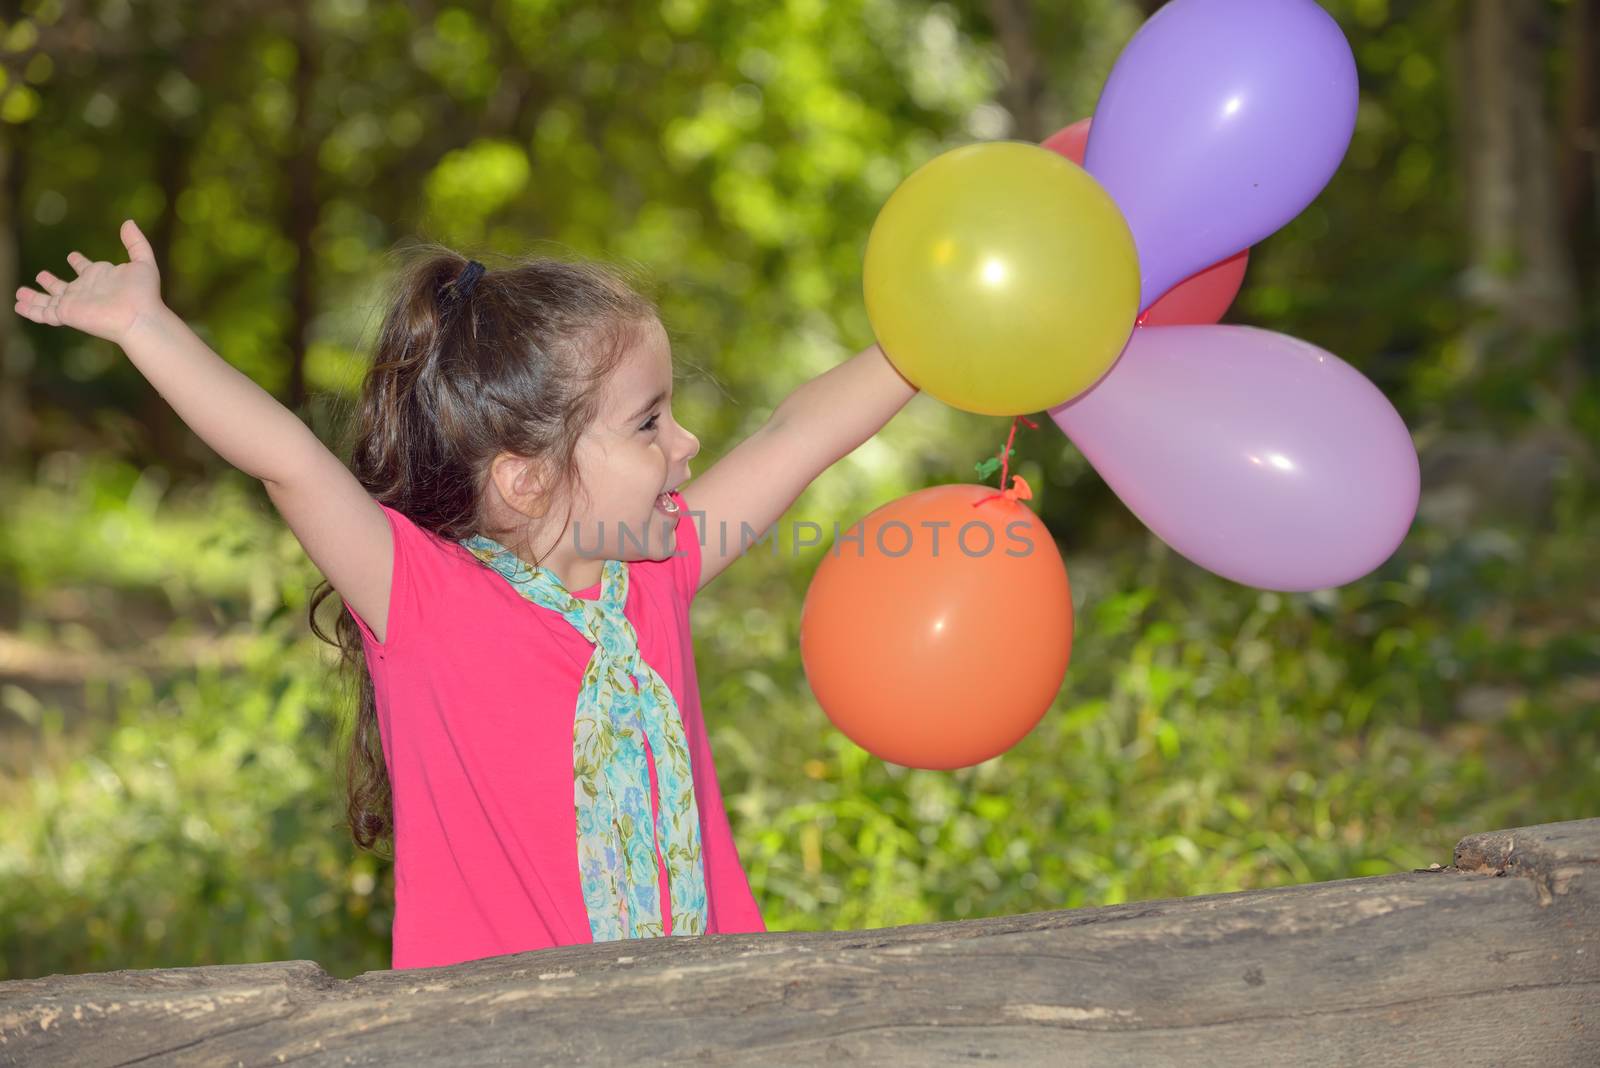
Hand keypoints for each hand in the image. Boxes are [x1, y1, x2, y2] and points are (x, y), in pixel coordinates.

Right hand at [14, 219, 163, 345]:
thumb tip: (128, 222)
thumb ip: (136, 242)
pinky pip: (43, 313)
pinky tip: (18, 305)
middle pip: (63, 286)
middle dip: (51, 282)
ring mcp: (74, 303)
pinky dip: (30, 310)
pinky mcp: (66, 314)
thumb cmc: (144, 293)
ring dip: (34, 297)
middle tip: (41, 274)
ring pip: (48, 300)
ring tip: (20, 292)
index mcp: (101, 277)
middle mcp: (85, 291)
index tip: (73, 257)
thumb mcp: (143, 262)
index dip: (80, 263)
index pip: (86, 269)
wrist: (139, 317)